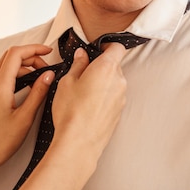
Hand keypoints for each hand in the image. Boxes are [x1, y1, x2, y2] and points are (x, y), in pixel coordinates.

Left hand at [0, 44, 53, 174]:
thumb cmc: (0, 142)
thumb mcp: (25, 118)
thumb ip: (38, 93)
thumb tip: (49, 75)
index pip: (16, 54)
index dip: (34, 49)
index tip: (48, 52)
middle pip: (10, 56)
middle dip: (30, 57)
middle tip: (45, 70)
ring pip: (2, 63)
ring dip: (20, 64)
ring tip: (34, 76)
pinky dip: (6, 70)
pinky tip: (14, 79)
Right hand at [51, 43, 127, 160]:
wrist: (79, 142)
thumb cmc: (71, 111)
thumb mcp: (67, 82)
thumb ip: (78, 65)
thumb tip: (82, 55)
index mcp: (106, 68)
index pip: (117, 48)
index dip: (107, 46)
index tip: (97, 50)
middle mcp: (119, 81)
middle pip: (115, 66)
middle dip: (101, 67)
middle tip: (83, 74)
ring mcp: (121, 98)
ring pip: (114, 82)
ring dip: (103, 83)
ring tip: (83, 93)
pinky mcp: (119, 112)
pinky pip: (113, 97)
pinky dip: (104, 97)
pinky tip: (89, 106)